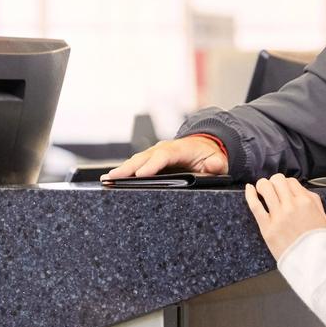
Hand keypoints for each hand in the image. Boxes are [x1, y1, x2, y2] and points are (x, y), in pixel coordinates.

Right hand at [105, 135, 228, 178]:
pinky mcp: (151, 160)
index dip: (152, 164)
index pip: (165, 155)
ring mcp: (156, 153)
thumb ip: (217, 164)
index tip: (141, 174)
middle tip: (114, 177)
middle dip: (129, 167)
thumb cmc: (209, 156)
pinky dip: (124, 171)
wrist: (205, 147)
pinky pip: (136, 164)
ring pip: (137, 160)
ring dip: (122, 169)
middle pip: (144, 157)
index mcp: (181, 148)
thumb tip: (213, 166)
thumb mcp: (219, 161)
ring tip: (107, 179)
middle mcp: (165, 148)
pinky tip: (111, 180)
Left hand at [245, 174, 325, 259]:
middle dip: (274, 182)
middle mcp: (291, 206)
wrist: (313, 262)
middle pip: (277, 180)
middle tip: (273, 189)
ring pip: (265, 188)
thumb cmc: (317, 241)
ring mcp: (278, 216)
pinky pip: (255, 205)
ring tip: (262, 190)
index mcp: (306, 202)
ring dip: (262, 185)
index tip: (284, 189)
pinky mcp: (267, 228)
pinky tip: (249, 189)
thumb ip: (312, 199)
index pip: (291, 181)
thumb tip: (298, 189)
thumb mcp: (322, 215)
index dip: (286, 183)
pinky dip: (250, 194)